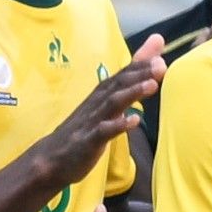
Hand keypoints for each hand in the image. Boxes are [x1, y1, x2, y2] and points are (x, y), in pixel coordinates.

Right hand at [34, 34, 164, 185]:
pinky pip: (103, 132)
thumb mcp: (104, 108)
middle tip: (161, 64)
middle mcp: (96, 104)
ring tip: (152, 85)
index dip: (140, 64)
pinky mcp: (87, 141)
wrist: (50, 159)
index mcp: (101, 96)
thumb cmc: (82, 131)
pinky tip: (134, 121)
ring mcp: (91, 122)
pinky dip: (118, 125)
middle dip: (139, 73)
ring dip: (132, 93)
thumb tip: (143, 73)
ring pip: (112, 103)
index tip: (160, 52)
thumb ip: (124, 89)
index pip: (122, 75)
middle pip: (118, 84)